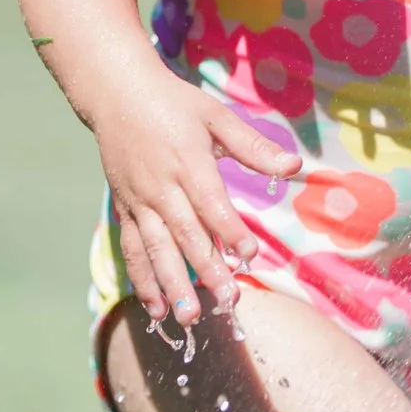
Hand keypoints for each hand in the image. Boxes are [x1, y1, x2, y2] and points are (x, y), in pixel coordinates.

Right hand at [97, 78, 300, 323]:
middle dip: (206, 269)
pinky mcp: (125, 210)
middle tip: (227, 300)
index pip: (211, 202)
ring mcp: (139, 201)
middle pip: (185, 234)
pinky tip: (156, 309)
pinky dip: (143, 279)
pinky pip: (133, 249)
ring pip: (156, 249)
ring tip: (189, 317)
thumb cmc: (174, 105)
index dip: (230, 230)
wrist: (116, 94)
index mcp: (188, 162)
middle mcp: (161, 186)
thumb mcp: (216, 116)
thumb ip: (253, 146)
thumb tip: (294, 164)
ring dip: (172, 285)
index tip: (250, 255)